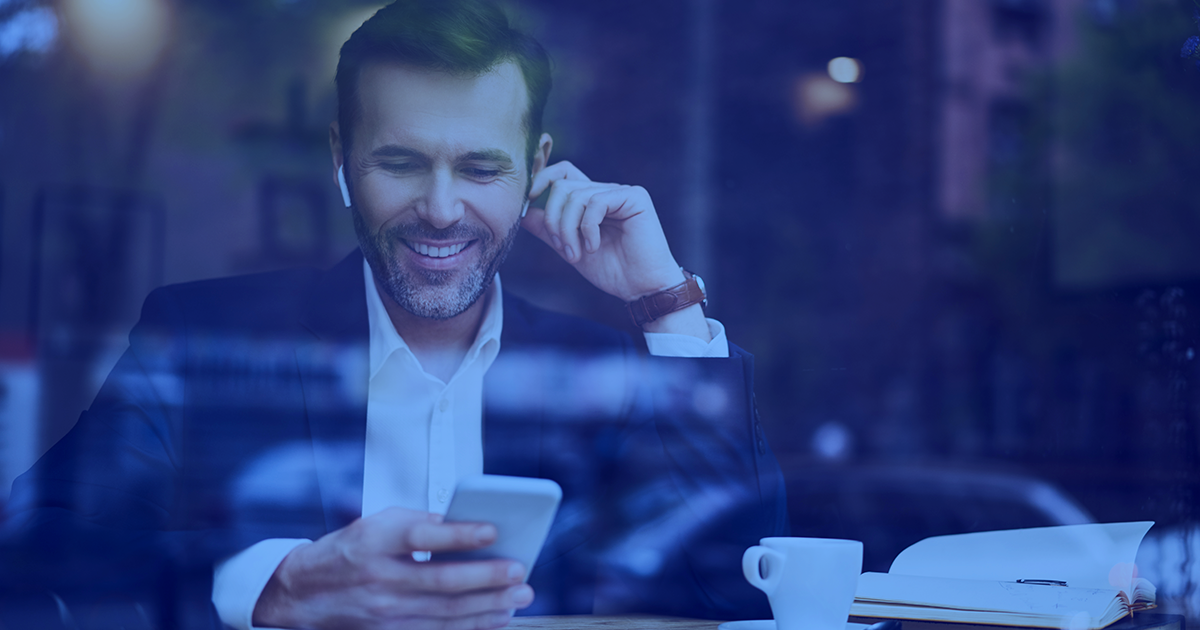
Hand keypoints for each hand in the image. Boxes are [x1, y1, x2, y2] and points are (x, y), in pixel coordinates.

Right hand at [252, 507, 532, 629]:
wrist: (300, 594)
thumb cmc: (346, 552)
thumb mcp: (374, 524)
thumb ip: (418, 523)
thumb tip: (464, 527)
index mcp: (375, 541)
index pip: (423, 536)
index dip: (460, 534)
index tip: (493, 530)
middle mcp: (379, 578)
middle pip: (442, 582)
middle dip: (487, 578)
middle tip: (519, 572)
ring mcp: (384, 612)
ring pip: (446, 613)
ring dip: (487, 607)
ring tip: (517, 598)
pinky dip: (470, 628)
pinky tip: (494, 619)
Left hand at [523, 161, 685, 302]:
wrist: (642, 289)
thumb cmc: (613, 271)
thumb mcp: (571, 249)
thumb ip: (549, 230)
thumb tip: (523, 213)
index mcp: (592, 201)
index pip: (562, 174)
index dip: (540, 180)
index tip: (527, 202)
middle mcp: (606, 191)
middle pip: (562, 185)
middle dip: (553, 219)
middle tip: (563, 248)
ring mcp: (621, 192)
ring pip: (575, 195)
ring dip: (569, 229)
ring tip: (577, 254)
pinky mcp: (635, 197)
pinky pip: (596, 202)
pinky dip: (588, 229)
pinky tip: (594, 247)